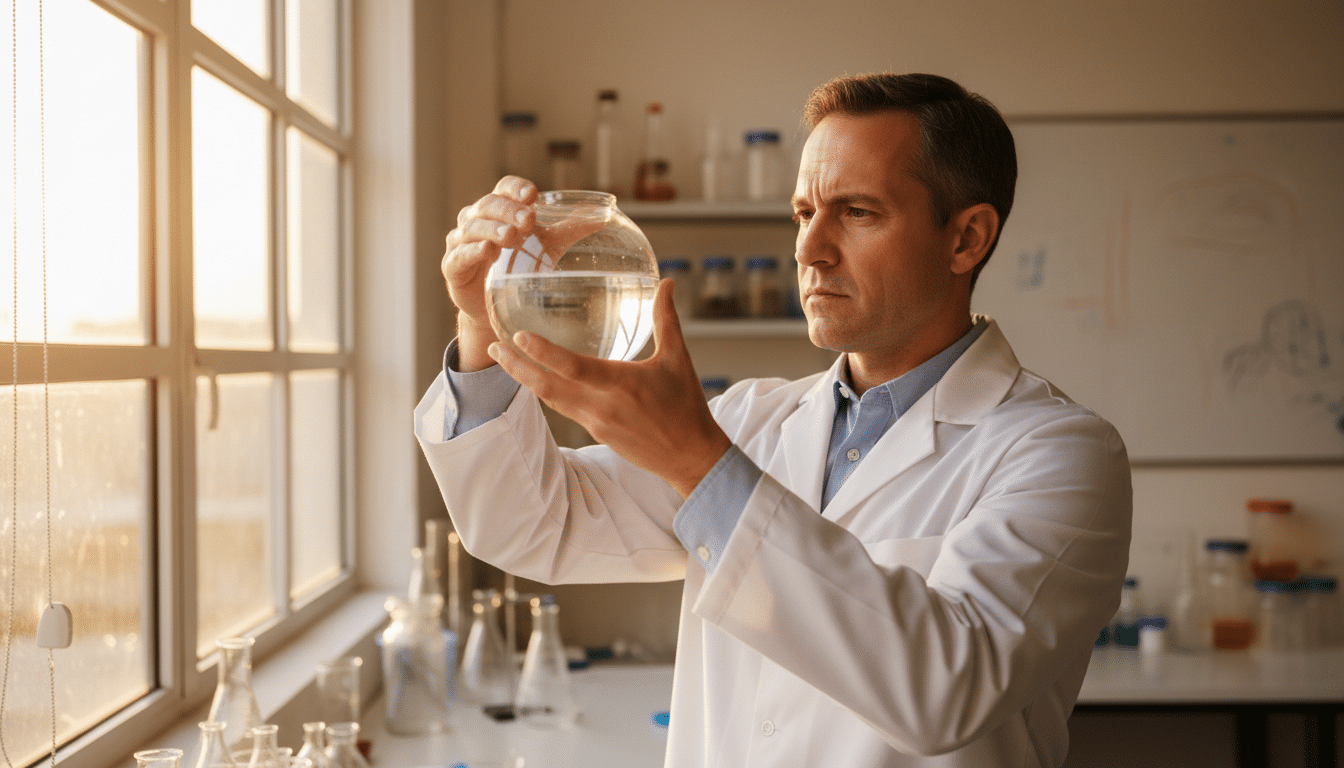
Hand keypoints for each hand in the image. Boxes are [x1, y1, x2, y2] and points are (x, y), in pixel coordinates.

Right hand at [442, 177, 607, 370]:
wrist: (495, 305)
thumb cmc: (519, 266)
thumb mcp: (547, 246)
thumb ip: (570, 229)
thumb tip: (603, 216)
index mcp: (499, 209)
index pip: (504, 189)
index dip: (516, 189)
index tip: (533, 195)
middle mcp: (476, 220)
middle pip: (488, 205)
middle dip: (508, 211)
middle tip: (529, 220)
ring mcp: (461, 242)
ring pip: (472, 227)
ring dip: (491, 229)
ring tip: (510, 237)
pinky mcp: (453, 267)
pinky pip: (459, 255)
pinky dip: (471, 251)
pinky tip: (486, 252)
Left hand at [488, 279, 732, 497]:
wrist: (691, 457)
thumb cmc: (687, 406)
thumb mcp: (679, 358)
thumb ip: (666, 318)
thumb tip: (668, 282)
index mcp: (621, 384)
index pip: (572, 367)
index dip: (542, 352)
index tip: (518, 336)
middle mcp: (602, 406)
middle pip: (547, 386)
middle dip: (516, 366)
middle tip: (492, 345)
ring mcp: (595, 423)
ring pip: (550, 398)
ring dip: (525, 379)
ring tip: (504, 358)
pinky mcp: (596, 433)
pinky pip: (563, 408)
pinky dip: (546, 391)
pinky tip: (536, 378)